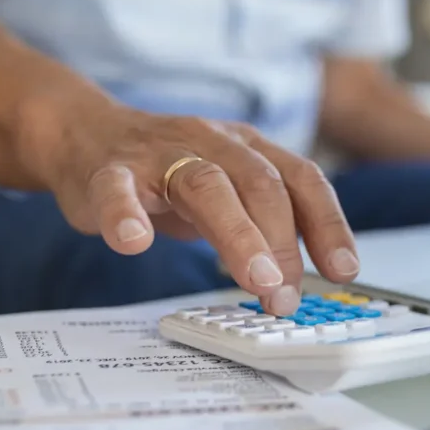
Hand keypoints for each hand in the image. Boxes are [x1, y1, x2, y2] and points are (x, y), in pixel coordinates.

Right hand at [14, 95, 360, 315]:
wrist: (85, 134)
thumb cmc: (170, 172)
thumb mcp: (229, 190)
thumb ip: (264, 224)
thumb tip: (304, 281)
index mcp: (248, 149)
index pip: (302, 179)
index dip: (328, 223)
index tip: (344, 269)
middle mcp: (211, 142)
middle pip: (260, 184)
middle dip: (282, 242)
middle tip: (286, 295)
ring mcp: (159, 154)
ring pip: (204, 184)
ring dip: (237, 234)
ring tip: (254, 280)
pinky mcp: (108, 170)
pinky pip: (116, 187)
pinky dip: (126, 213)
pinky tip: (134, 242)